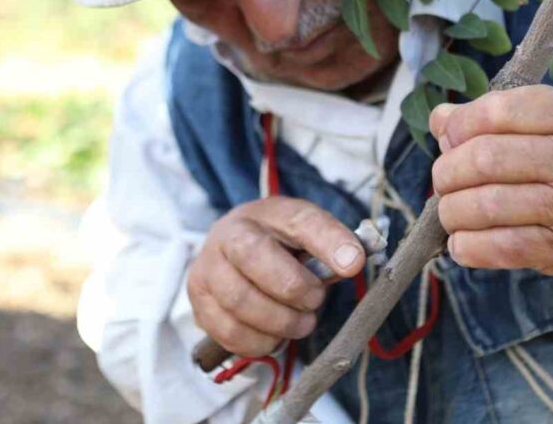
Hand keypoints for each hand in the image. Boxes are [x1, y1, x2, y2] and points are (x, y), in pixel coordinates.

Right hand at [187, 197, 365, 356]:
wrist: (235, 253)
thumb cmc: (281, 248)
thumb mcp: (309, 237)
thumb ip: (333, 246)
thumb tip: (352, 262)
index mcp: (266, 212)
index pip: (300, 220)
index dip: (329, 242)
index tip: (353, 265)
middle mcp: (228, 233)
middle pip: (255, 258)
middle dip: (294, 289)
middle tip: (315, 302)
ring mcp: (207, 267)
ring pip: (239, 301)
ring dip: (279, 322)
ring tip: (299, 323)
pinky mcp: (198, 301)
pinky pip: (229, 331)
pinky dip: (259, 341)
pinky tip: (274, 335)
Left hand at [429, 85, 552, 277]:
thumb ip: (500, 115)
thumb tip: (440, 119)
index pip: (500, 111)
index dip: (461, 123)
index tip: (451, 135)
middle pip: (484, 160)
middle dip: (447, 170)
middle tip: (445, 178)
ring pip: (487, 205)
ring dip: (451, 210)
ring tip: (451, 209)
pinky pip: (503, 248)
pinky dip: (469, 246)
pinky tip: (462, 241)